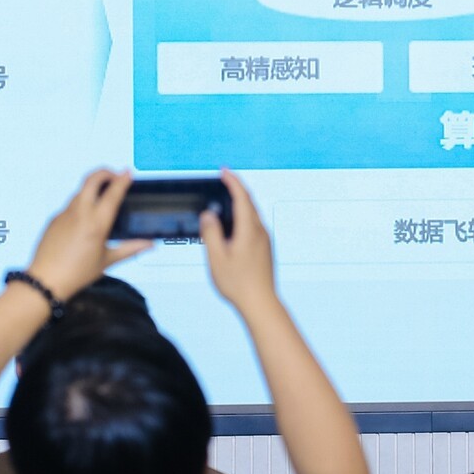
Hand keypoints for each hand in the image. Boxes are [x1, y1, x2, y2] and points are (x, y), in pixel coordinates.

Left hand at [26, 170, 151, 300]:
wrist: (45, 281)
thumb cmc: (77, 273)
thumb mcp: (107, 261)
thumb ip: (130, 249)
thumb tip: (150, 244)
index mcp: (97, 223)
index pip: (113, 192)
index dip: (123, 179)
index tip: (128, 172)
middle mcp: (80, 213)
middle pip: (92, 179)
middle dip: (105, 172)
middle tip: (115, 177)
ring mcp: (65, 214)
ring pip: (81, 190)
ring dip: (93, 187)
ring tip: (102, 197)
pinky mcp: (54, 219)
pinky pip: (70, 205)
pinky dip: (81, 203)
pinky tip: (85, 219)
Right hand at [202, 169, 278, 312]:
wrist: (261, 303)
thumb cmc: (237, 283)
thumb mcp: (217, 258)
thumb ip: (211, 233)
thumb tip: (209, 214)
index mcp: (249, 230)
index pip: (242, 197)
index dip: (233, 181)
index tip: (223, 171)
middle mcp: (260, 231)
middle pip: (249, 203)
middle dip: (236, 189)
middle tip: (223, 180)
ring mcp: (265, 240)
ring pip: (252, 214)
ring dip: (240, 203)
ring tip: (225, 199)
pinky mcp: (264, 249)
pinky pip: (253, 225)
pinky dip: (243, 216)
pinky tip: (232, 225)